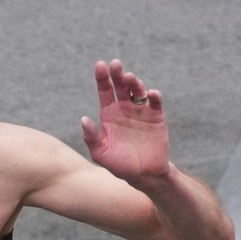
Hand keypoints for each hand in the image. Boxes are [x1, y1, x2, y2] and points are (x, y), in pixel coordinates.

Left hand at [80, 59, 170, 186]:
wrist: (144, 175)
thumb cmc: (119, 165)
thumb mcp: (100, 154)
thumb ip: (92, 137)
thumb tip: (84, 119)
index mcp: (109, 114)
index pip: (105, 91)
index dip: (102, 78)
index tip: (100, 65)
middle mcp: (125, 108)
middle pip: (121, 86)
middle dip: (118, 74)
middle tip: (116, 64)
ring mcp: (141, 111)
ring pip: (138, 90)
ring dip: (134, 82)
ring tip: (130, 79)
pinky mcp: (156, 116)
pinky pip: (155, 102)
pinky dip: (154, 96)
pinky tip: (150, 94)